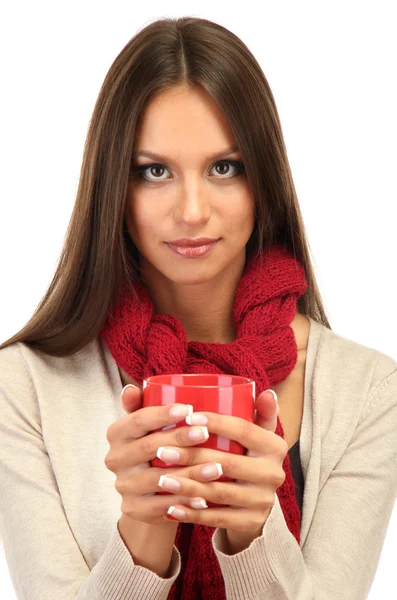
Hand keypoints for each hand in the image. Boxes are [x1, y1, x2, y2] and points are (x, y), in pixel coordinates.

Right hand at [104, 385, 214, 525]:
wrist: (149, 492)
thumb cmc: (156, 446)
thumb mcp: (149, 424)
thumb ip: (142, 404)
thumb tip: (131, 388)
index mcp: (116, 433)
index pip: (138, 420)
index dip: (162, 414)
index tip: (189, 409)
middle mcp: (114, 459)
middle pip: (149, 446)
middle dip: (180, 439)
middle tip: (206, 432)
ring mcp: (123, 485)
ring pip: (159, 479)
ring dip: (189, 473)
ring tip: (216, 467)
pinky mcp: (133, 508)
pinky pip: (161, 506)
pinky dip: (185, 502)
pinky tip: (205, 498)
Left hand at [156, 390, 285, 552]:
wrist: (257, 502)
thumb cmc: (249, 456)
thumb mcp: (257, 434)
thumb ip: (260, 413)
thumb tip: (267, 392)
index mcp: (275, 446)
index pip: (244, 430)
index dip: (216, 423)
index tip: (187, 418)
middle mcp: (274, 473)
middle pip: (228, 463)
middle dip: (192, 456)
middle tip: (162, 451)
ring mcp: (263, 500)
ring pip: (219, 493)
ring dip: (187, 486)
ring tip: (161, 479)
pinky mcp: (251, 522)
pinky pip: (217, 519)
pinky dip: (192, 513)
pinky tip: (171, 507)